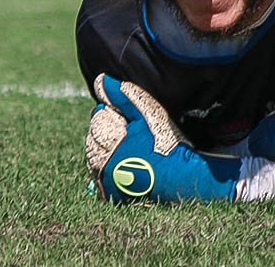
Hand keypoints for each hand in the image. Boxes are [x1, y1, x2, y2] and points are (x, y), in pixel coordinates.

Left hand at [85, 75, 239, 203]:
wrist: (182, 177)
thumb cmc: (167, 141)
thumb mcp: (149, 113)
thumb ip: (123, 95)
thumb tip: (99, 80)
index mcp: (111, 141)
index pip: (97, 119)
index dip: (110, 111)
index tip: (125, 114)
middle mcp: (104, 164)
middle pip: (92, 140)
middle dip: (104, 130)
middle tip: (125, 128)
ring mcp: (107, 181)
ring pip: (94, 158)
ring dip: (102, 148)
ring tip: (123, 143)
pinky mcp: (112, 194)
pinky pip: (99, 177)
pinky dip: (106, 166)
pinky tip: (122, 161)